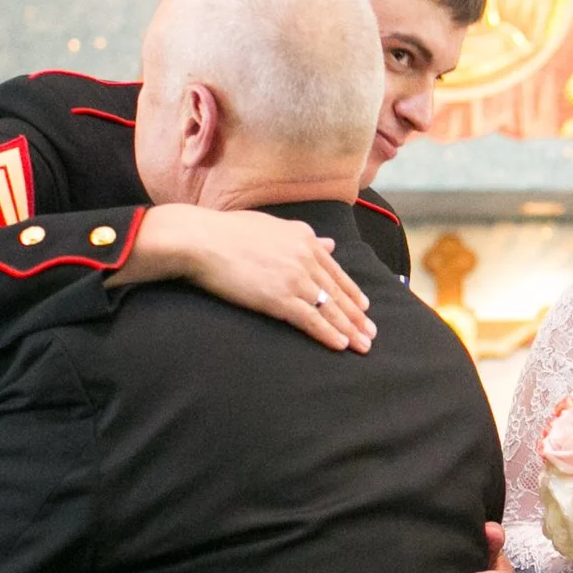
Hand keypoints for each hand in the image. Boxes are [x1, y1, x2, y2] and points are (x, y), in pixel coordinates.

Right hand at [123, 204, 372, 351]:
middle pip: (337, 292)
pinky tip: (340, 345)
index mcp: (303, 239)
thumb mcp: (272, 227)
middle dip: (357, 316)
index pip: (335, 270)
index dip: (351, 291)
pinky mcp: (279, 297)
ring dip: (349, 329)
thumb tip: (328, 243)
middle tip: (371, 333)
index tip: (364, 307)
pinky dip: (328, 333)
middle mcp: (305, 257)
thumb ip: (303, 236)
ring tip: (363, 345)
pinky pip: (311, 319)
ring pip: (330, 308)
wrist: (201, 240)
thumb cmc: (226, 232)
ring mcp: (294, 278)